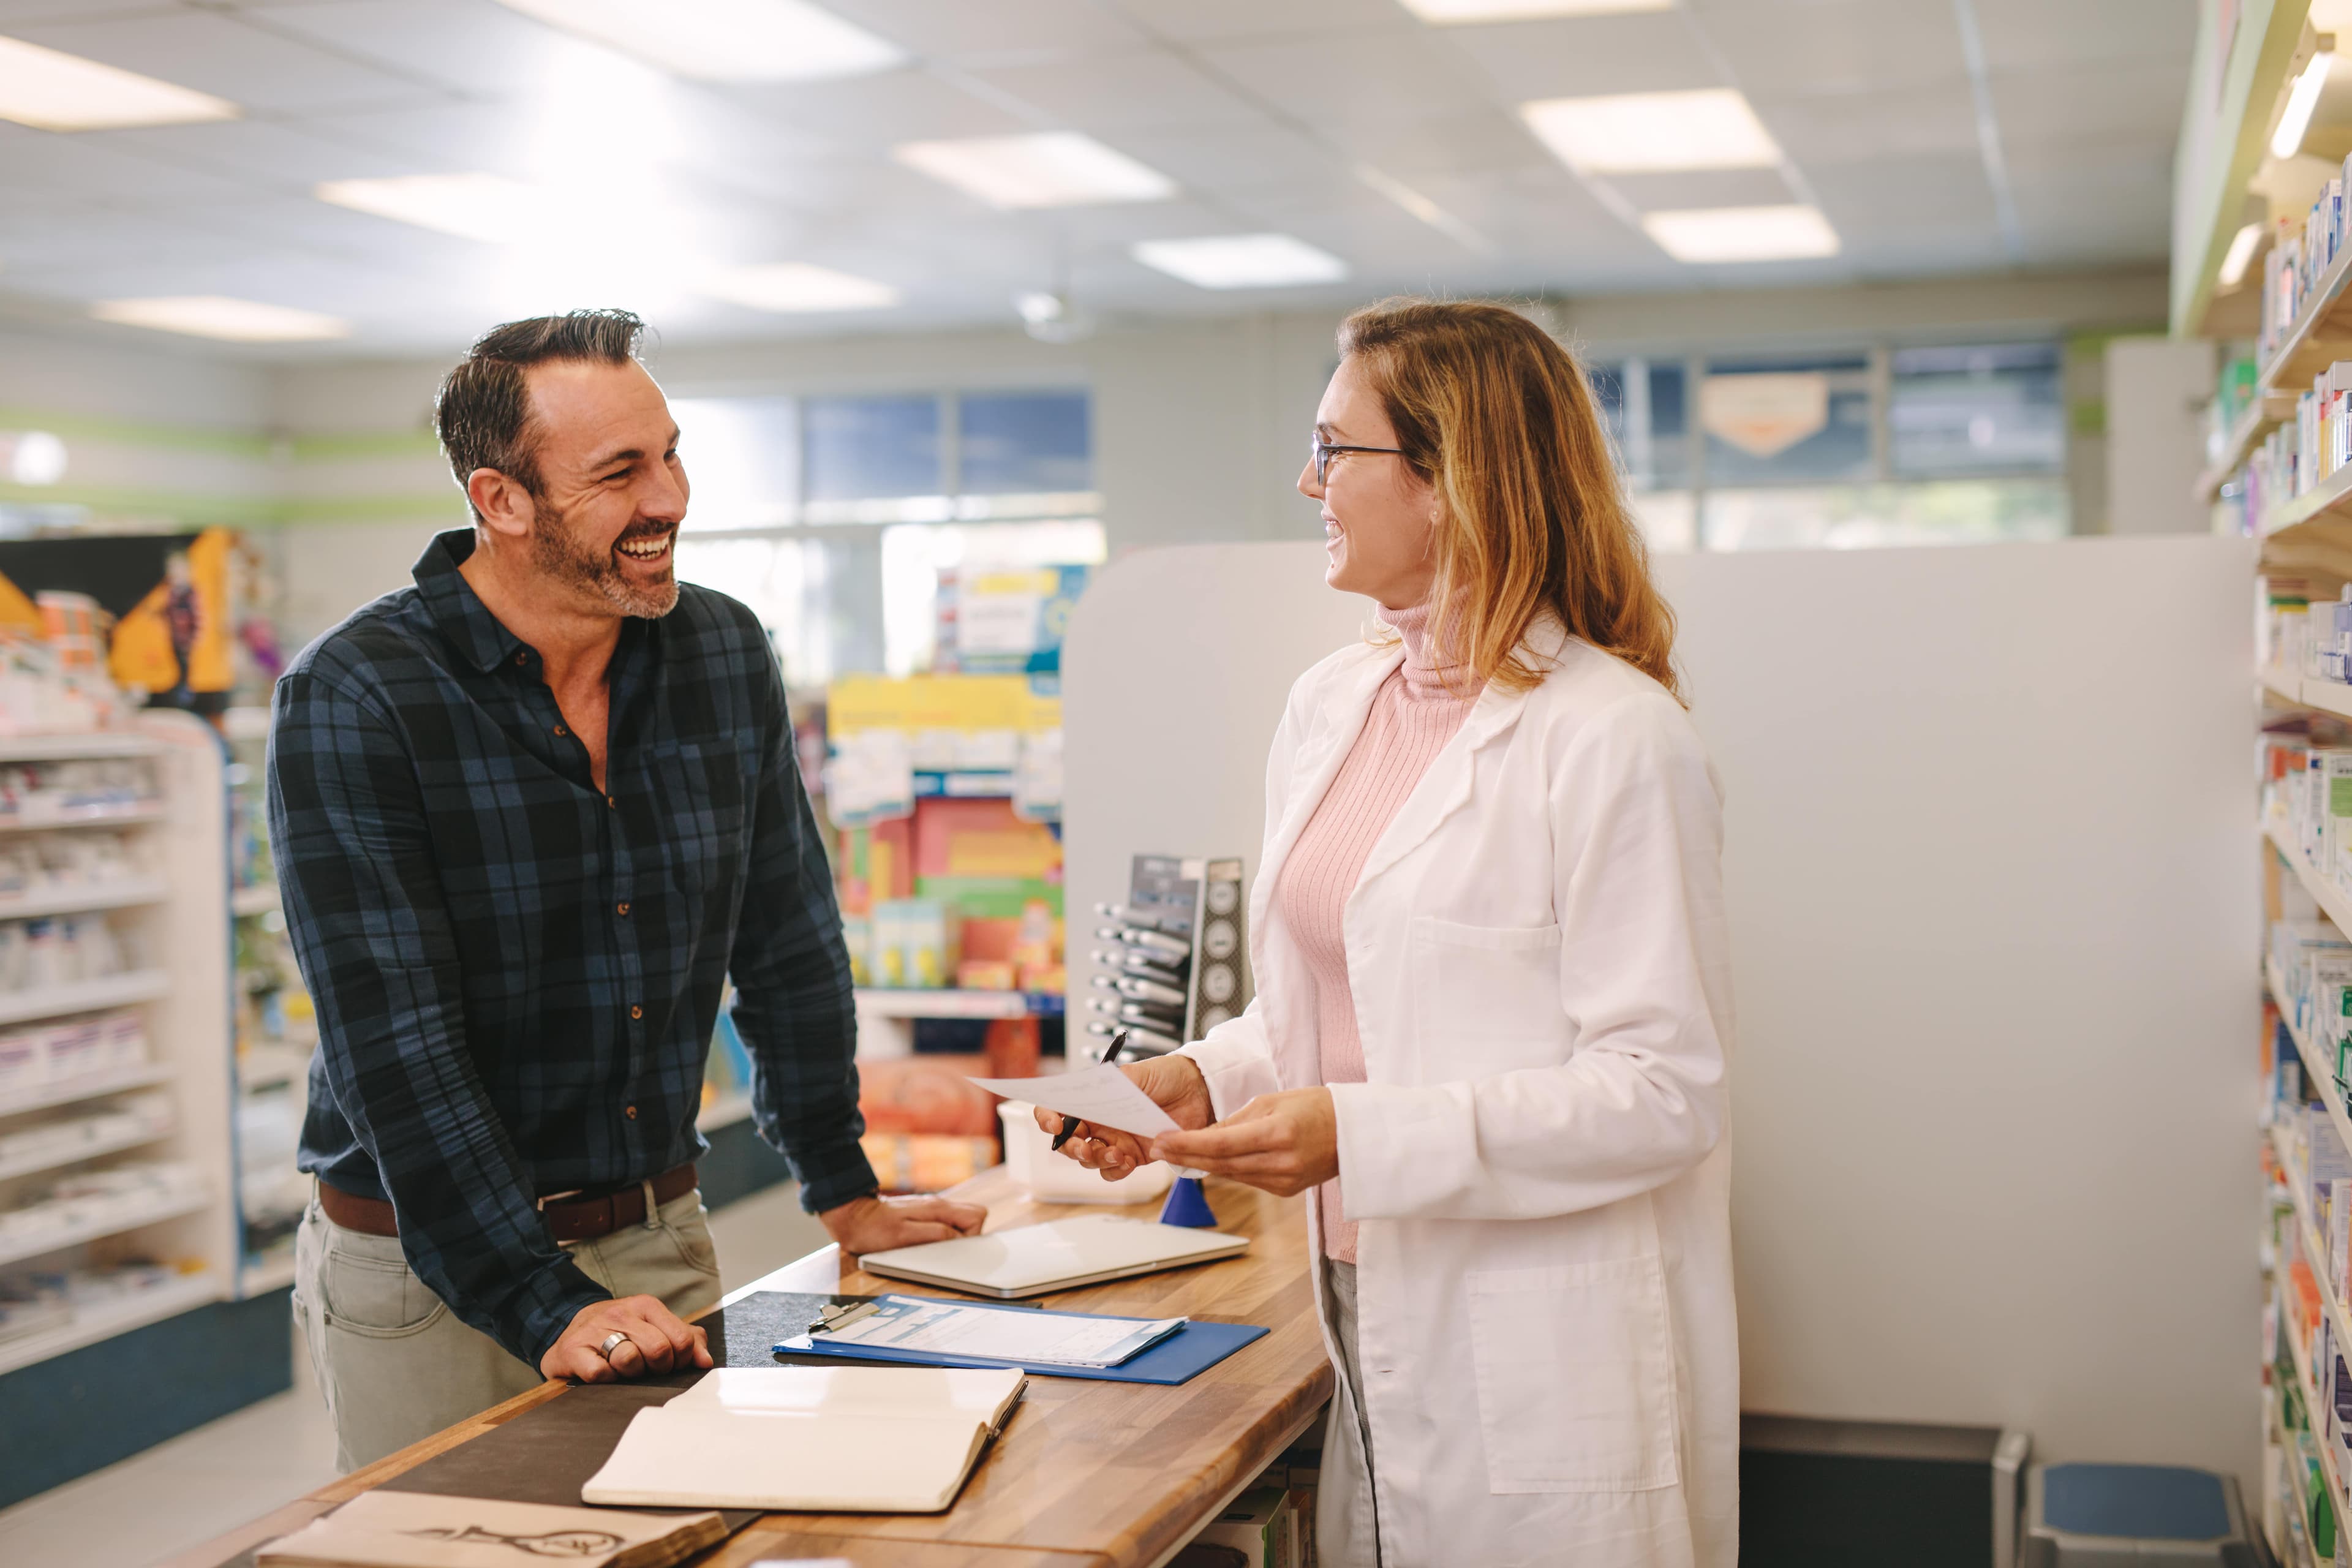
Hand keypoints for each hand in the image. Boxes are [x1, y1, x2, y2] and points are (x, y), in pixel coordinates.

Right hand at [540, 1295, 712, 1383]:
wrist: (572, 1330)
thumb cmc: (621, 1333)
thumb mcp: (655, 1328)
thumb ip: (686, 1340)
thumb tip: (705, 1361)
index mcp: (646, 1306)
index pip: (682, 1338)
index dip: (681, 1360)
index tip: (671, 1365)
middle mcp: (621, 1313)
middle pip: (659, 1350)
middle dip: (658, 1369)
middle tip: (647, 1369)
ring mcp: (595, 1330)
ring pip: (629, 1360)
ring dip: (631, 1374)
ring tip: (624, 1370)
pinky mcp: (573, 1351)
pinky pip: (600, 1374)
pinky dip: (607, 1380)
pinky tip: (605, 1374)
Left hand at [819, 1191, 985, 1254]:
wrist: (851, 1217)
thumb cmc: (873, 1230)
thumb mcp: (903, 1237)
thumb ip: (934, 1234)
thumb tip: (959, 1238)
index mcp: (937, 1208)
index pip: (976, 1216)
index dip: (972, 1236)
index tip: (955, 1248)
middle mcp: (937, 1205)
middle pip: (973, 1216)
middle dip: (968, 1236)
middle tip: (946, 1249)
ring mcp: (930, 1209)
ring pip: (959, 1221)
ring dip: (954, 1236)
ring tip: (932, 1248)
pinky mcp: (922, 1215)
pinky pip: (944, 1224)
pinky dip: (942, 1235)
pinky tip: (925, 1244)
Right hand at [1036, 1056, 1213, 1180]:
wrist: (1200, 1091)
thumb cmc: (1167, 1075)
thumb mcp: (1136, 1073)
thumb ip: (1112, 1082)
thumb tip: (1089, 1088)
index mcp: (1094, 1098)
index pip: (1058, 1108)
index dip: (1048, 1118)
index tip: (1055, 1124)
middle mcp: (1100, 1121)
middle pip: (1069, 1141)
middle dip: (1071, 1148)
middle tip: (1083, 1147)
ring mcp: (1116, 1140)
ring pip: (1090, 1159)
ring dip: (1096, 1160)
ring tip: (1116, 1152)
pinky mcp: (1135, 1156)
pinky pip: (1114, 1171)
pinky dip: (1116, 1170)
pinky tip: (1128, 1161)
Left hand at [1148, 1087, 1337, 1197]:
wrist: (1354, 1133)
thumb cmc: (1315, 1107)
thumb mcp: (1273, 1101)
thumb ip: (1236, 1120)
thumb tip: (1204, 1135)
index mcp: (1277, 1133)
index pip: (1220, 1143)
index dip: (1187, 1144)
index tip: (1162, 1141)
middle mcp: (1280, 1162)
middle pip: (1220, 1163)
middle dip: (1185, 1156)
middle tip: (1157, 1149)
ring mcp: (1283, 1180)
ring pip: (1230, 1175)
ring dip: (1201, 1164)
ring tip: (1175, 1154)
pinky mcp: (1285, 1190)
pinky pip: (1246, 1180)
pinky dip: (1227, 1169)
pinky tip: (1208, 1161)